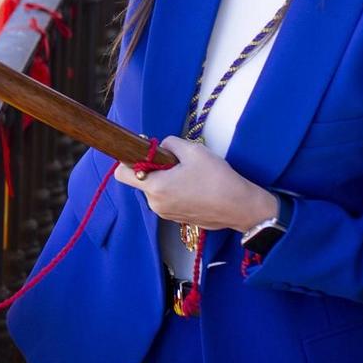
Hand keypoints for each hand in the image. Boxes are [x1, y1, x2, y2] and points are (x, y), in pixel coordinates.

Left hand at [112, 135, 276, 232]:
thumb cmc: (217, 178)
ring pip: (156, 190)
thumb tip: (161, 146)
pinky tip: (196, 187)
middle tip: (179, 163)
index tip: (147, 154)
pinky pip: (167, 200)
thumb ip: (170, 143)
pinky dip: (175, 191)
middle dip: (156, 169)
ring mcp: (165, 213)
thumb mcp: (193, 151)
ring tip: (191, 175)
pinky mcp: (176, 219)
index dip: (129, 160)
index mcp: (154, 187)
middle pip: (143, 180)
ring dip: (167, 180)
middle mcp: (155, 203)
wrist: (240, 207)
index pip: (122, 174)